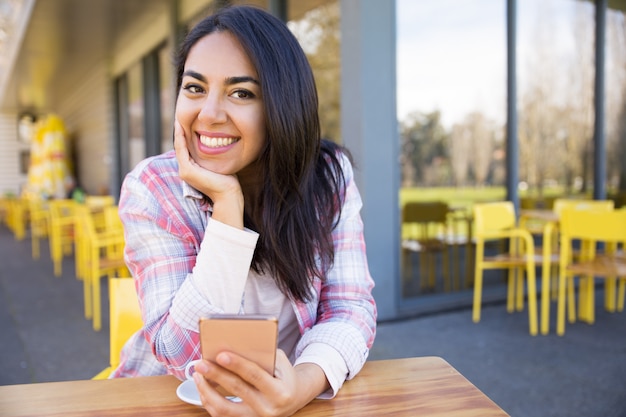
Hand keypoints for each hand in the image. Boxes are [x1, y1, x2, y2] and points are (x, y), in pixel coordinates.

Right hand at [174, 120, 243, 227]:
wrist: (228, 194)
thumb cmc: (228, 182)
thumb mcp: (218, 165)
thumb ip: (214, 157)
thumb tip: (219, 144)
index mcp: (192, 170)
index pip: (186, 150)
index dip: (185, 136)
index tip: (187, 123)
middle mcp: (185, 171)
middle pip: (180, 147)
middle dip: (180, 132)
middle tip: (179, 118)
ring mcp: (184, 171)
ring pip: (179, 147)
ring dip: (178, 133)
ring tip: (178, 120)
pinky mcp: (187, 171)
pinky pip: (182, 150)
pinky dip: (180, 138)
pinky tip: (181, 127)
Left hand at [192, 350, 328, 416]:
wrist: (293, 398)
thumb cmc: (284, 375)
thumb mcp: (280, 362)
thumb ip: (262, 355)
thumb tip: (235, 347)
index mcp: (279, 392)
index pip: (255, 376)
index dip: (237, 365)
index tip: (221, 355)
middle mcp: (267, 409)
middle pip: (237, 390)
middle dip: (216, 375)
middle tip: (201, 363)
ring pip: (224, 409)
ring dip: (207, 391)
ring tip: (197, 375)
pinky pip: (221, 415)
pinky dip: (209, 401)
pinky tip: (203, 387)